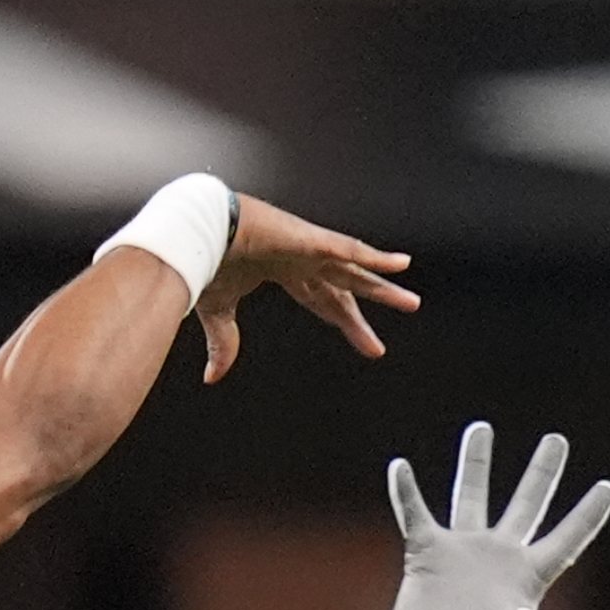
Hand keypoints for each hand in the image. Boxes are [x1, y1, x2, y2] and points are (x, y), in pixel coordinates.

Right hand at [194, 194, 418, 382]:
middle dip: (359, 317)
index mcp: (281, 269)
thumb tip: (212, 378)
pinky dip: (377, 258)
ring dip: (383, 288)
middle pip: (342, 292)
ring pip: (356, 271)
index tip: (360, 340)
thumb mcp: (219, 310)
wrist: (198, 231)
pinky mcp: (314, 240)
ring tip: (410, 303)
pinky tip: (401, 265)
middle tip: (377, 343)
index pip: (320, 300)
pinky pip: (354, 250)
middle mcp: (301, 257)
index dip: (341, 321)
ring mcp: (310, 247)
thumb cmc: (205, 260)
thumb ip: (223, 342)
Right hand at [381, 423, 609, 609]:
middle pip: (527, 505)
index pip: (567, 539)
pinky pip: (414, 514)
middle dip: (541, 472)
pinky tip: (400, 467)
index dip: (588, 514)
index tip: (609, 486)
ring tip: (481, 429)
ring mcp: (463, 552)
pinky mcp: (427, 553)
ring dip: (476, 463)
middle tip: (556, 440)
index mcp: (529, 577)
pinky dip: (405, 492)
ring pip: (471, 497)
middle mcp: (499, 557)